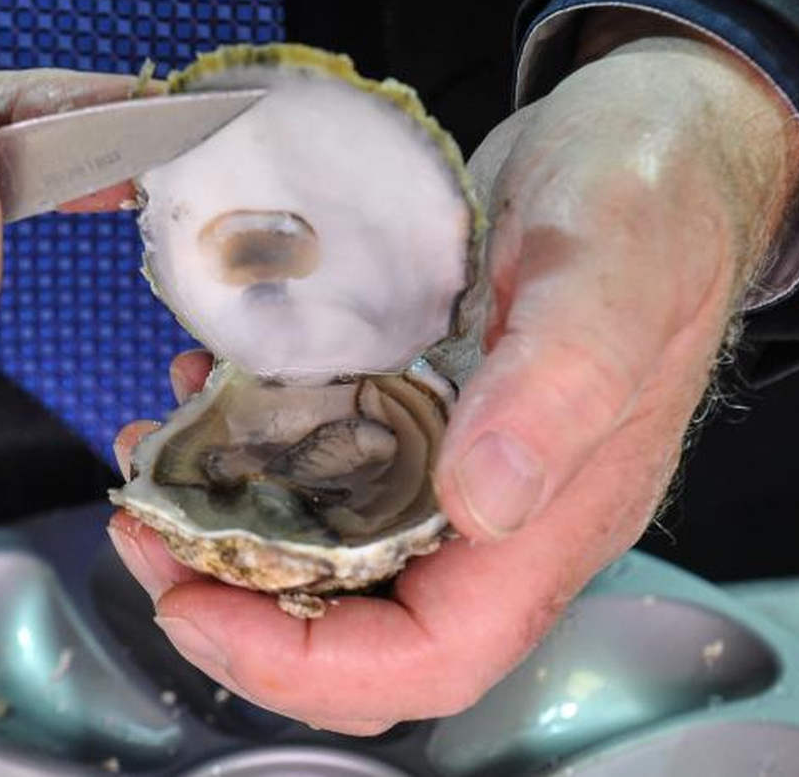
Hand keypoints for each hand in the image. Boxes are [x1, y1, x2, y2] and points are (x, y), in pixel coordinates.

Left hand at [109, 22, 798, 732]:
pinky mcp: (420, 410)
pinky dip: (252, 450)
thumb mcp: (612, 270)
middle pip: (357, 625)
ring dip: (227, 527)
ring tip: (155, 462)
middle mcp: (500, 512)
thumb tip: (483, 504)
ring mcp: (455, 463)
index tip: (194, 603)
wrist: (657, 135)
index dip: (305, 664)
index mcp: (557, 514)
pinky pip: (323, 464)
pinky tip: (209, 394)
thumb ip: (560, 386)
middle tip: (141, 528)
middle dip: (233, 601)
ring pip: (325, 550)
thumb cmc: (653, 196)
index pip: (431, 657)